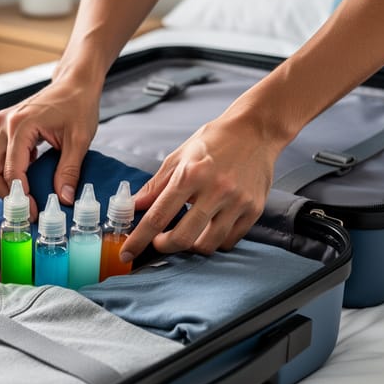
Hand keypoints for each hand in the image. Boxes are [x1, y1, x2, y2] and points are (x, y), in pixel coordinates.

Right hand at [0, 78, 100, 218]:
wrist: (75, 82)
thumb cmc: (78, 104)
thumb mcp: (79, 140)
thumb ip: (69, 171)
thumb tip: (64, 199)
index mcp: (21, 125)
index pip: (12, 171)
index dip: (21, 196)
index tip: (33, 213)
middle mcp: (5, 124)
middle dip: (5, 194)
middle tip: (24, 210)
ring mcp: (2, 124)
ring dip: (3, 184)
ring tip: (23, 200)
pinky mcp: (5, 126)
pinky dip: (6, 171)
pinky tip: (26, 181)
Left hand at [120, 114, 280, 259]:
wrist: (256, 130)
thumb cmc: (214, 141)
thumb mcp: (179, 157)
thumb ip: (155, 186)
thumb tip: (133, 207)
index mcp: (191, 174)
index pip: (158, 216)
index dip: (139, 239)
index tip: (127, 254)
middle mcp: (216, 190)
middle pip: (183, 238)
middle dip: (165, 246)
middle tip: (160, 240)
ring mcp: (237, 202)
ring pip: (207, 245)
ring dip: (190, 246)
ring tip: (186, 232)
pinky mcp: (254, 210)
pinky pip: (229, 241)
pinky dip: (214, 241)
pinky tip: (208, 228)